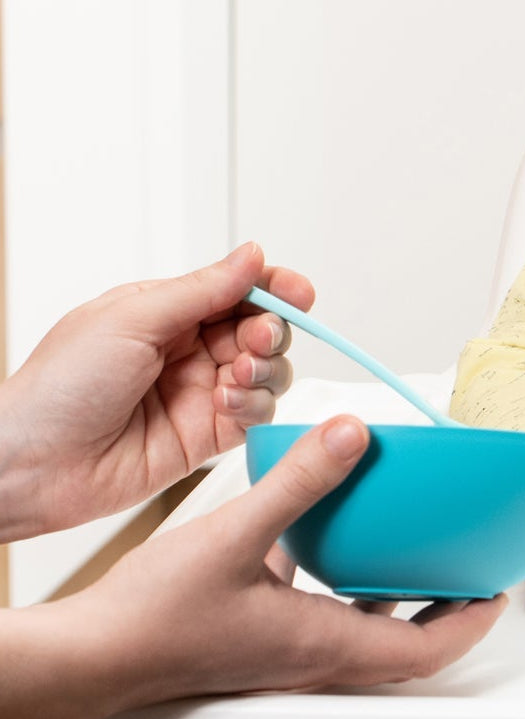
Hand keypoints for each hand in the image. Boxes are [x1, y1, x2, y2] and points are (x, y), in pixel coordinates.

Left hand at [0, 243, 312, 540]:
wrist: (31, 463)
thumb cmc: (60, 386)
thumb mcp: (132, 319)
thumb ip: (202, 290)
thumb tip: (253, 255)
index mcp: (166, 311)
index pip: (236, 289)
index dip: (273, 288)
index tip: (299, 293)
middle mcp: (188, 350)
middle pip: (261, 330)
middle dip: (271, 331)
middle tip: (258, 340)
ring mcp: (199, 393)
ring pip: (267, 372)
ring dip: (266, 369)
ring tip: (238, 376)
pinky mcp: (206, 437)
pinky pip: (255, 415)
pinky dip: (255, 406)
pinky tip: (228, 403)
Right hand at [0, 416, 506, 718]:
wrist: (91, 656)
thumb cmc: (154, 617)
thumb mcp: (238, 531)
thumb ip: (300, 480)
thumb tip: (353, 434)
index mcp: (323, 647)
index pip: (426, 651)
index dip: (471, 622)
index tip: (500, 589)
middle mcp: (312, 659)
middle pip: (405, 645)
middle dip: (447, 612)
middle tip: (472, 571)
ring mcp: (284, 654)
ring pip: (364, 632)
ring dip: (399, 599)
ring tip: (419, 553)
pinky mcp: (257, 639)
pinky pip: (322, 616)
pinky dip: (345, 586)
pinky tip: (328, 543)